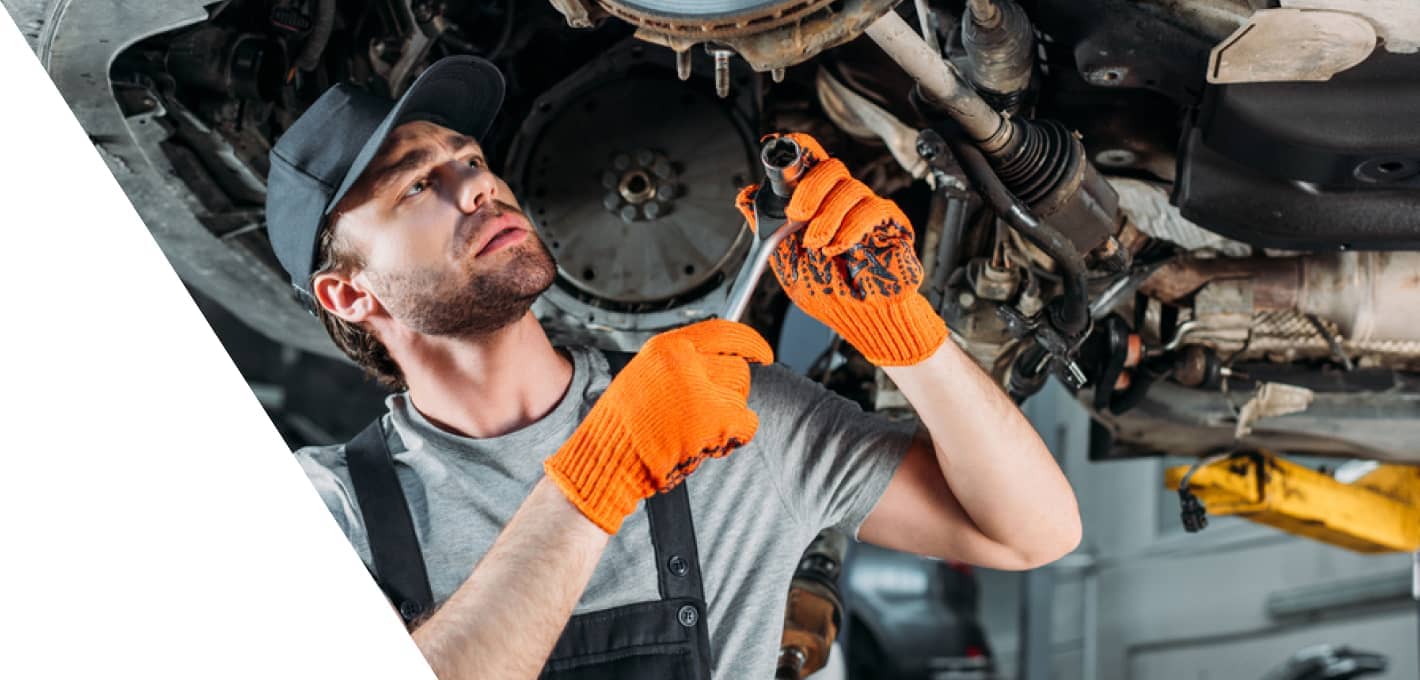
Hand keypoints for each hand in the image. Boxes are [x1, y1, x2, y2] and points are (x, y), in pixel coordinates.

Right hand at [544, 319, 772, 532]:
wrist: (609, 460)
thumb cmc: (624, 428)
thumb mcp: (646, 377)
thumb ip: (680, 365)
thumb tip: (719, 364)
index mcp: (667, 347)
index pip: (723, 331)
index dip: (750, 343)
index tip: (763, 353)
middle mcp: (685, 361)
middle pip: (738, 368)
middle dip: (732, 393)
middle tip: (712, 413)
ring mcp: (701, 389)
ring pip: (741, 397)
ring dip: (728, 418)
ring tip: (697, 431)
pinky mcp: (714, 419)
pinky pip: (746, 424)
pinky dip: (734, 437)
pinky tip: (706, 444)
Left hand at [735, 133, 946, 365]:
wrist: (862, 320)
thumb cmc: (830, 295)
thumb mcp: (787, 266)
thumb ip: (767, 232)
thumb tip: (745, 198)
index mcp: (817, 205)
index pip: (810, 163)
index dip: (797, 148)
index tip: (778, 150)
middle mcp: (841, 202)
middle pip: (829, 166)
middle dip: (809, 187)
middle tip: (797, 214)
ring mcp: (866, 210)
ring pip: (849, 186)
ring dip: (827, 217)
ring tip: (817, 246)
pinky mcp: (890, 224)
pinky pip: (874, 208)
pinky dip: (850, 228)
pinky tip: (838, 249)